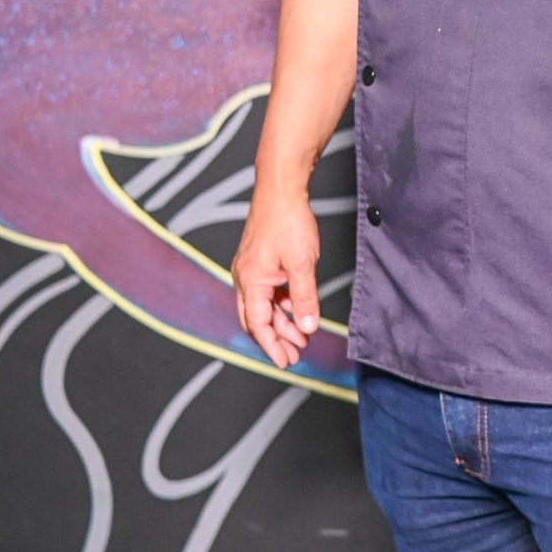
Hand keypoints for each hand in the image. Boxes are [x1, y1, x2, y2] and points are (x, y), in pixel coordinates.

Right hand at [232, 186, 322, 369]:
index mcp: (250, 281)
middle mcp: (244, 277)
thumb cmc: (288, 221)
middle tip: (295, 355)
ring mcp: (251, 269)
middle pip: (256, 319)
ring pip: (263, 305)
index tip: (286, 362)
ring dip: (281, 322)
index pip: (257, 324)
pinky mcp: (259, 261)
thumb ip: (304, 299)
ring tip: (301, 335)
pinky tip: (297, 310)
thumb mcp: (302, 265)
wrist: (281, 189)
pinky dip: (281, 304)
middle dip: (275, 339)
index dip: (272, 346)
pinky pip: (267, 291)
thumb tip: (307, 326)